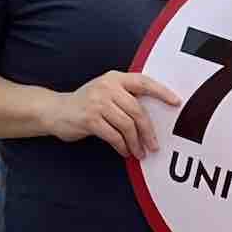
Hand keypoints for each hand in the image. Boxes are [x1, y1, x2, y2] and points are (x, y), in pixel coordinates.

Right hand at [45, 71, 182, 159]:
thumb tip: (151, 117)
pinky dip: (122, 146)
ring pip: (127, 125)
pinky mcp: (90, 119)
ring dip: (135, 143)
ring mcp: (98, 102)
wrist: (55, 110)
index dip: (161, 92)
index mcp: (115, 78)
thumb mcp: (105, 92)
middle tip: (154, 146)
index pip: (143, 82)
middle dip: (148, 131)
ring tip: (139, 152)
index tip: (176, 102)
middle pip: (137, 110)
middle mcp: (107, 87)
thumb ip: (125, 97)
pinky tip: (125, 152)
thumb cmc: (86, 104)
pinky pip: (114, 136)